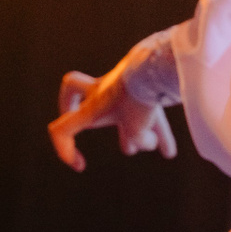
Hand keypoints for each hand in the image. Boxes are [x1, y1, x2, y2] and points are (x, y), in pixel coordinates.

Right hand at [48, 65, 177, 171]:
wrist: (155, 65)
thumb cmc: (138, 99)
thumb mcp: (135, 129)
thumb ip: (138, 139)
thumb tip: (149, 141)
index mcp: (91, 107)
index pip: (61, 129)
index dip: (64, 150)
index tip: (81, 165)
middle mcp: (101, 93)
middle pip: (74, 89)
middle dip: (74, 105)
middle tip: (86, 122)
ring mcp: (122, 86)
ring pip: (122, 108)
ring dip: (134, 128)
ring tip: (148, 145)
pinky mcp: (143, 84)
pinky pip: (148, 111)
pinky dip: (158, 130)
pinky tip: (169, 151)